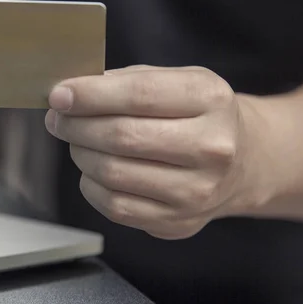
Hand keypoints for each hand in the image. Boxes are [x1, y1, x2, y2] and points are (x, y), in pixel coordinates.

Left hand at [45, 65, 270, 239]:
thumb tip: (72, 93)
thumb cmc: (200, 115)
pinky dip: (91, 185)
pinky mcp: (178, 222)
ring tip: (77, 141)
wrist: (244, 162)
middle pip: (122, 137)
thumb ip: (128, 82)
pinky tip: (94, 169)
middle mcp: (211, 148)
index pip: (139, 96)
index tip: (59, 95)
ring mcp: (197, 191)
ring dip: (80, 154)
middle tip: (58, 118)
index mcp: (211, 99)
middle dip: (77, 126)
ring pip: (113, 174)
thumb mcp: (178, 81)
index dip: (90, 95)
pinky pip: (115, 206)